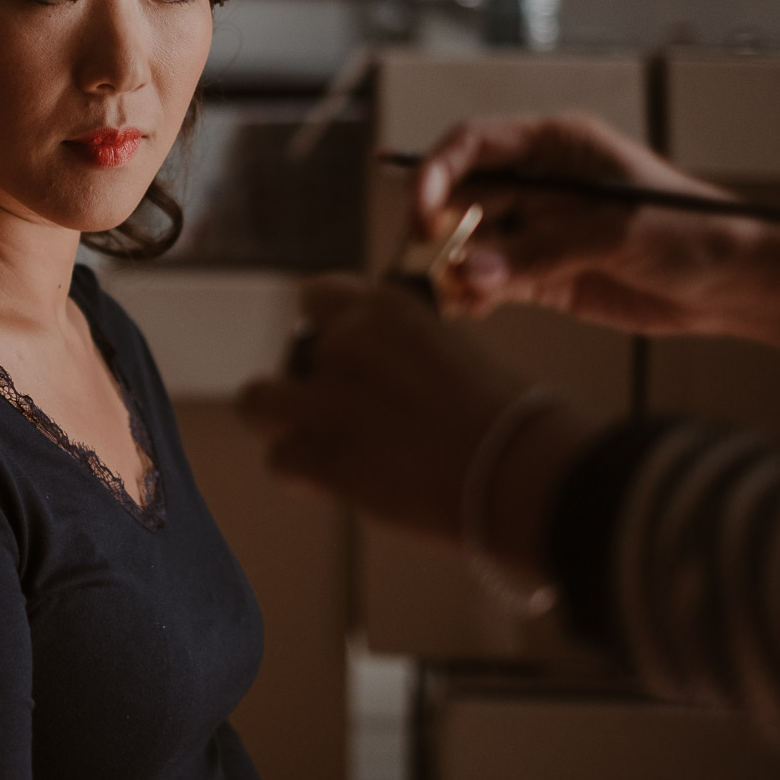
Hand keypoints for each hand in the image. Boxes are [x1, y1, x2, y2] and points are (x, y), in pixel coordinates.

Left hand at [238, 276, 598, 567]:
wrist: (522, 473)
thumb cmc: (506, 420)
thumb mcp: (447, 351)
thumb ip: (394, 352)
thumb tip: (367, 376)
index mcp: (385, 306)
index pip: (316, 296)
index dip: (323, 331)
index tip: (340, 359)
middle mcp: (346, 341)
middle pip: (292, 356)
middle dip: (311, 386)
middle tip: (347, 418)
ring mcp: (327, 398)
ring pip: (257, 400)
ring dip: (281, 422)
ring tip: (317, 444)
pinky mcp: (321, 454)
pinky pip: (279, 459)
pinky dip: (303, 473)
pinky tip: (337, 482)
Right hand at [410, 114, 779, 372]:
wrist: (736, 284)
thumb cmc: (690, 231)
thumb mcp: (615, 233)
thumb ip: (540, 251)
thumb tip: (470, 272)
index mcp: (554, 147)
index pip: (474, 144)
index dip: (438, 169)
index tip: (421, 207)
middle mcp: (536, 184)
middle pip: (462, 194)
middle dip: (441, 225)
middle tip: (431, 258)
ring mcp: (537, 230)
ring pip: (470, 242)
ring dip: (456, 267)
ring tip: (460, 294)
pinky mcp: (541, 274)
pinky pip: (489, 281)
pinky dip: (474, 295)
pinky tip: (474, 308)